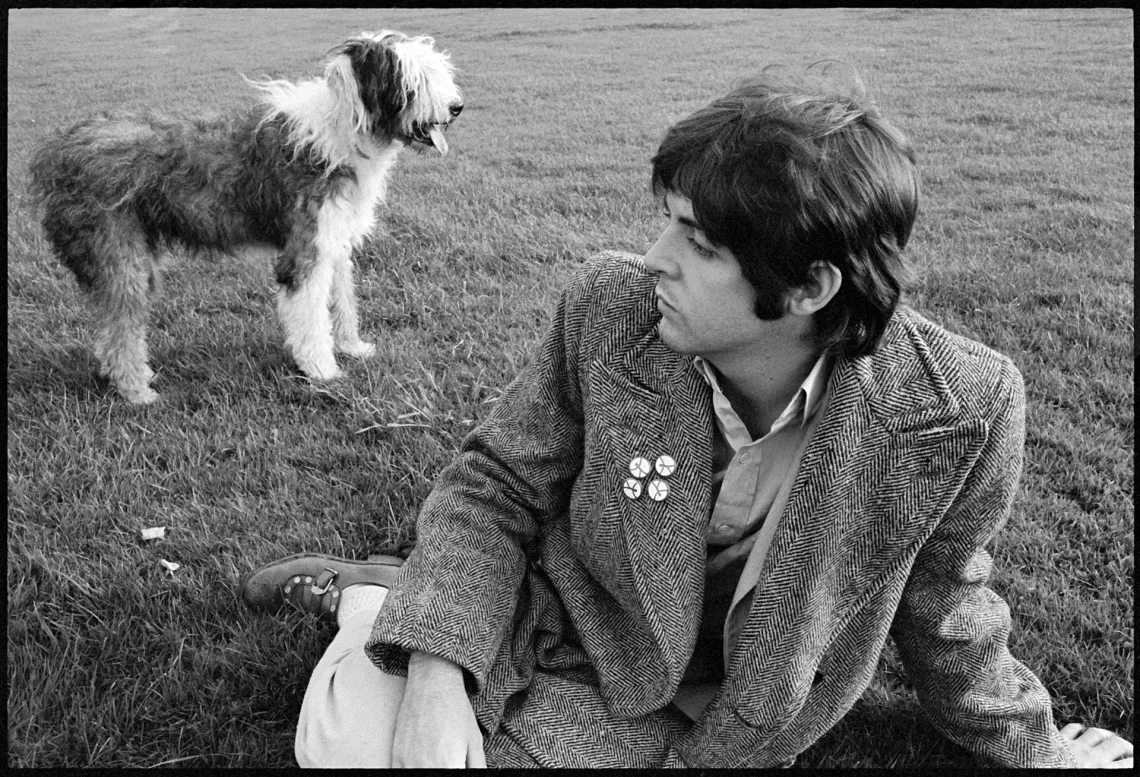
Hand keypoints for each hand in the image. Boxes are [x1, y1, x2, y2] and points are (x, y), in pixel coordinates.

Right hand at [392, 651, 485, 767]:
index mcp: (448, 764)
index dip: (457, 774)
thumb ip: (477, 767)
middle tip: (452, 762)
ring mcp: (407, 763)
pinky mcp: (396, 757)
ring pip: (417, 776)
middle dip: (447, 771)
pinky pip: (401, 774)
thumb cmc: (456, 709)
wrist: (432, 682)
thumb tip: (477, 776)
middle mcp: (425, 766)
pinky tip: (424, 763)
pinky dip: (413, 771)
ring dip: (430, 771)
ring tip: (439, 761)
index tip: (458, 768)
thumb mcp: (474, 741)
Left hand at [1060, 723, 1132, 767]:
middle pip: (1115, 743)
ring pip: (1095, 733)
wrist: (1035, 774)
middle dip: (1124, 745)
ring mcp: (1074, 746)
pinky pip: (1071, 728)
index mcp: (1102, 771)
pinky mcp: (1057, 741)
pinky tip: (1079, 728)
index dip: (1133, 760)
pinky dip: (1077, 727)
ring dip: (1104, 734)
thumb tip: (1109, 768)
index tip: (1134, 760)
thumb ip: (1102, 772)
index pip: (1127, 763)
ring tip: (1107, 737)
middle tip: (1126, 749)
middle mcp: (1091, 757)